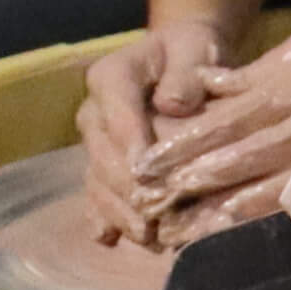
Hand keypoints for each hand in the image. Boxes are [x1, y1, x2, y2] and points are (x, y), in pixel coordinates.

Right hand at [75, 17, 230, 245]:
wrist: (183, 60)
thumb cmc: (191, 54)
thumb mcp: (193, 49)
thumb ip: (185, 72)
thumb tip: (173, 104)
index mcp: (112, 76)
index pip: (115, 108)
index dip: (128, 140)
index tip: (144, 170)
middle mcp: (96, 111)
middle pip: (103, 153)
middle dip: (125, 187)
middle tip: (150, 217)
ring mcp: (98, 141)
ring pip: (98, 178)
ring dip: (117, 210)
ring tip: (145, 237)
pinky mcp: (105, 164)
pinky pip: (97, 192)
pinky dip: (104, 217)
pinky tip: (112, 240)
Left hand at [130, 16, 290, 246]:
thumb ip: (265, 65)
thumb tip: (217, 85)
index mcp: (288, 86)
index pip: (220, 119)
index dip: (181, 144)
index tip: (144, 163)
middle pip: (230, 159)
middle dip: (186, 185)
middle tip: (145, 207)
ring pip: (258, 189)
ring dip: (216, 213)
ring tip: (179, 233)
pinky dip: (268, 221)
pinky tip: (241, 237)